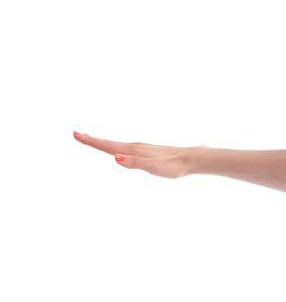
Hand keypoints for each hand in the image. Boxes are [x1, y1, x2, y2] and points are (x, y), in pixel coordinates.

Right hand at [73, 131, 194, 178]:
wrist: (192, 159)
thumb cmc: (174, 166)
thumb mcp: (153, 167)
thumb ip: (135, 163)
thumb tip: (115, 158)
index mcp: (133, 151)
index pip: (108, 146)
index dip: (91, 141)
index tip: (76, 134)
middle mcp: (136, 147)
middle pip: (109, 143)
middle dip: (92, 140)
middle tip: (76, 134)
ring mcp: (142, 149)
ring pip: (117, 145)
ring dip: (103, 142)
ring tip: (91, 139)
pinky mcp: (148, 152)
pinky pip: (127, 148)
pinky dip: (116, 147)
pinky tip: (118, 151)